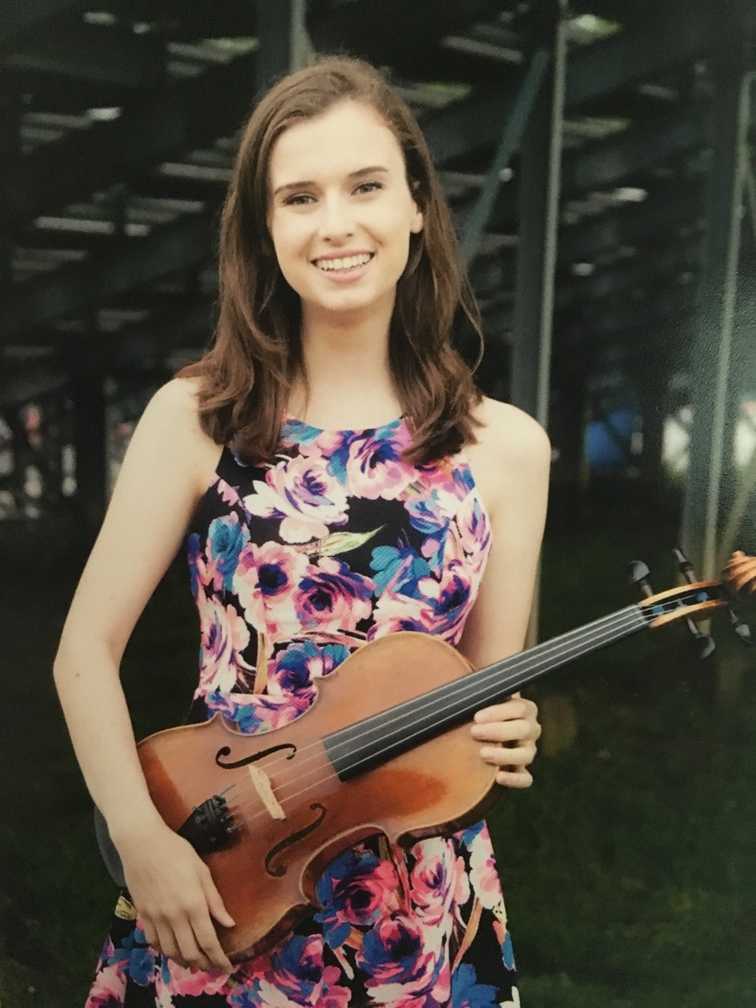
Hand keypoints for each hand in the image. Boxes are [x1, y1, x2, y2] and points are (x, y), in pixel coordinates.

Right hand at [113, 816, 235, 972]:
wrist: (142, 844)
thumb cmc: (177, 852)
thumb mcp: (202, 871)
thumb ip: (215, 900)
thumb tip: (229, 923)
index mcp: (193, 904)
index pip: (208, 941)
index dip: (219, 959)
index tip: (227, 968)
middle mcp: (174, 916)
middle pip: (190, 952)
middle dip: (204, 964)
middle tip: (213, 966)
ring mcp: (156, 918)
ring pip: (171, 952)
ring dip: (185, 961)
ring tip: (195, 961)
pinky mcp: (142, 915)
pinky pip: (154, 942)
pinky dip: (165, 950)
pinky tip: (173, 949)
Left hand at [470, 693, 540, 787]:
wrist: (484, 731)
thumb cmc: (483, 711)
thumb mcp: (485, 697)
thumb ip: (483, 691)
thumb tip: (472, 673)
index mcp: (525, 709)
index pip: (520, 709)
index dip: (498, 712)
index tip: (476, 717)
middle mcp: (530, 729)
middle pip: (524, 729)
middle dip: (498, 731)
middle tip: (474, 732)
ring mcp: (527, 751)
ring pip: (526, 754)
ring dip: (505, 755)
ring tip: (483, 754)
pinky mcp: (521, 771)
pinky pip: (525, 779)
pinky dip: (514, 780)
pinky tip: (498, 777)